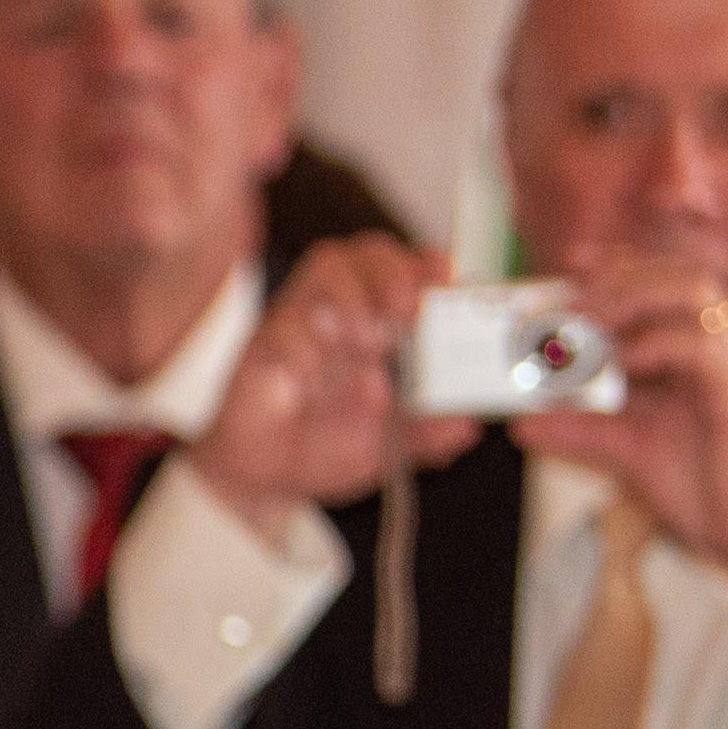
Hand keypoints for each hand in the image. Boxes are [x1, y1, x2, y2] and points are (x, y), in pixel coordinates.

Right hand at [181, 236, 464, 547]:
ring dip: (350, 298)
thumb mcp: (392, 445)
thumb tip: (465, 427)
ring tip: (363, 343)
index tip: (446, 279)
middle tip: (405, 309)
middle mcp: (341, 313)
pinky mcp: (262, 350)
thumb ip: (428, 434)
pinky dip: (301, 346)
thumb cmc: (329, 441)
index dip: (427, 265)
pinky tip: (312, 381)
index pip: (404, 269)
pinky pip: (279, 325)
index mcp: (379, 324)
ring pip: (323, 271)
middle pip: (364, 254)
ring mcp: (300, 324)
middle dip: (392, 271)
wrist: (267, 474)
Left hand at [526, 258, 727, 662]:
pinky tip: (623, 361)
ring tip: (588, 319)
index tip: (568, 264)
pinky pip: (703, 347)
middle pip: (680, 275)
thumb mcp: (631, 449)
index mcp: (702, 352)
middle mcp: (724, 348)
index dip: (618, 266)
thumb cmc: (709, 487)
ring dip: (635, 297)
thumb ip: (581, 430)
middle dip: (620, 275)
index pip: (666, 283)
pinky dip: (657, 344)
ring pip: (696, 295)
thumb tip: (522, 423)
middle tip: (568, 297)